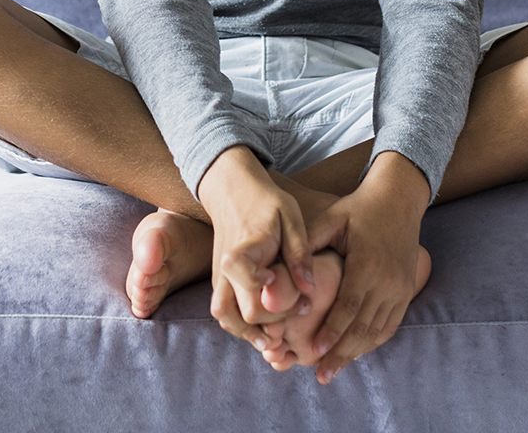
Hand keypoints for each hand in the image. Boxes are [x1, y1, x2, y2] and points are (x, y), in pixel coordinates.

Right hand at [194, 146, 315, 347]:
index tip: (301, 297)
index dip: (278, 302)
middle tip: (303, 311)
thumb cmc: (265, 201)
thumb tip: (309, 289)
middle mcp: (223, 270)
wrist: (232, 189)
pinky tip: (267, 327)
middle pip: (244, 314)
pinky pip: (225, 312)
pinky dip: (242, 325)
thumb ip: (299, 253)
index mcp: (240, 254)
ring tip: (278, 339)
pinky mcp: (219, 281)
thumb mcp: (290, 218)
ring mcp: (218, 277)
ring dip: (250, 333)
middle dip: (274, 322)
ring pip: (225, 318)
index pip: (253, 290)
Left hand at [302, 150, 430, 382]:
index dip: (332, 331)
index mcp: (367, 264)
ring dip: (355, 353)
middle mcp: (387, 281)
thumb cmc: (359, 210)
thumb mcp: (334, 219)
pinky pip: (390, 325)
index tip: (315, 351)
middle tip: (320, 374)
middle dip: (341, 354)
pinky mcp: (406, 292)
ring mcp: (400, 290)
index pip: (349, 306)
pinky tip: (354, 354)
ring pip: (377, 331)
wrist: (399, 202)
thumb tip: (284, 265)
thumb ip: (310, 242)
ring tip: (332, 371)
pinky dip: (372, 342)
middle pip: (363, 326)